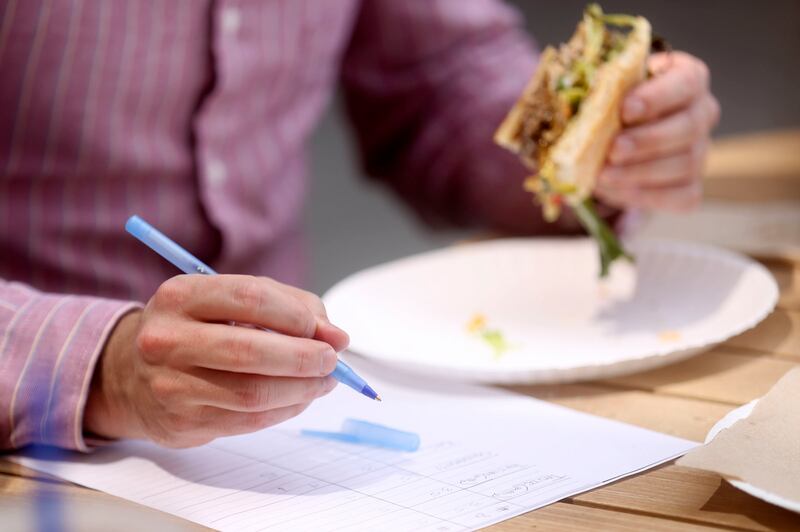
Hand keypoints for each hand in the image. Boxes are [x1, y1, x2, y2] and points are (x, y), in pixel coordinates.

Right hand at [84, 275, 348, 447]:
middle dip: (304, 357)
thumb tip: (336, 337)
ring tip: (324, 381)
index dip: (297, 315)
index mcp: (180, 296)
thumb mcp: (230, 301)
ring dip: (302, 389)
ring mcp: (170, 385)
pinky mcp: (181, 423)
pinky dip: (286, 409)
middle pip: (250, 351)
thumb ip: (288, 307)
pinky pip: (248, 421)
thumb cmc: (197, 329)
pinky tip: (300, 398)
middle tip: (332, 360)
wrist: (130, 374)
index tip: (326, 329)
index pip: (250, 298)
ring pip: (253, 393)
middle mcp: (166, 339)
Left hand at [596, 52, 719, 211]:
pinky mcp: (691, 184)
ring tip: (602, 175)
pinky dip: (644, 196)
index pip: (686, 83)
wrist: (614, 132)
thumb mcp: (606, 89)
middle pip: (688, 127)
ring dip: (639, 173)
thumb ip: (601, 91)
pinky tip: (612, 191)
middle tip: (612, 151)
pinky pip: (681, 197)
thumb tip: (580, 101)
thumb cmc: (611, 101)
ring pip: (684, 164)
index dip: (657, 97)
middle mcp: (702, 113)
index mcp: (688, 78)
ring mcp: (700, 151)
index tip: (625, 110)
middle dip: (647, 141)